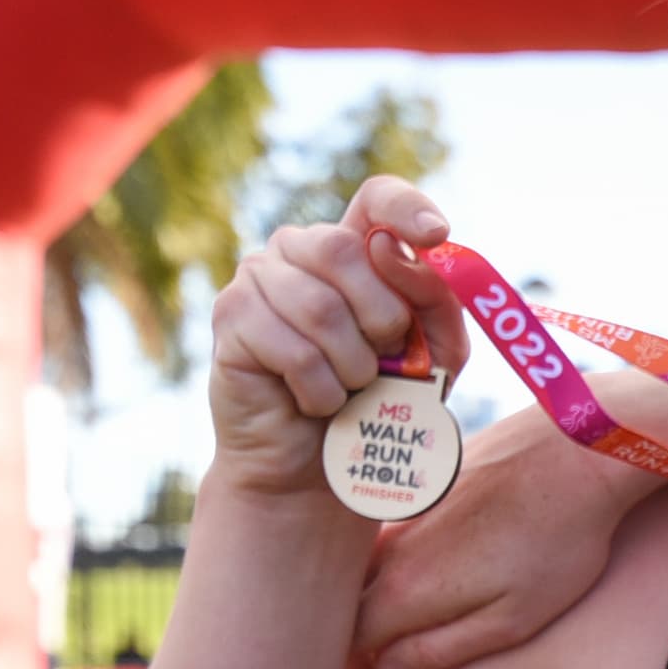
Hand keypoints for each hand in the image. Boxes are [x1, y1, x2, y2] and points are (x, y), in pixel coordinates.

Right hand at [206, 177, 468, 493]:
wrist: (318, 470)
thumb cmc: (380, 406)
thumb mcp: (436, 356)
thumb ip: (437, 302)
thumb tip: (390, 249)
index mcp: (354, 249)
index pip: (377, 198)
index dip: (406, 208)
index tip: (435, 235)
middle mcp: (300, 250)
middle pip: (346, 250)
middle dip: (382, 318)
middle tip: (381, 361)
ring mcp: (258, 279)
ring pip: (320, 306)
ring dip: (353, 365)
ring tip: (350, 389)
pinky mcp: (230, 318)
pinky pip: (294, 350)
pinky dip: (322, 390)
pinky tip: (315, 402)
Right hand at [350, 410, 631, 668]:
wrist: (582, 449)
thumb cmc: (560, 542)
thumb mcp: (513, 619)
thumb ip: (441, 650)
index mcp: (407, 586)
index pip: (351, 640)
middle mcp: (393, 544)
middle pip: (351, 599)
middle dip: (359, 636)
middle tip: (381, 663)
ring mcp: (407, 506)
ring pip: (368, 561)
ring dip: (373, 593)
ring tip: (401, 619)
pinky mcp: (427, 480)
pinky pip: (393, 527)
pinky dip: (396, 557)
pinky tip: (427, 566)